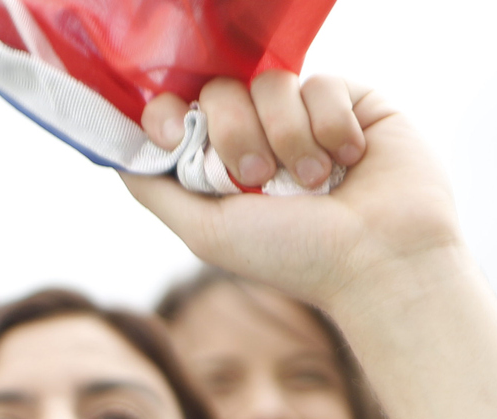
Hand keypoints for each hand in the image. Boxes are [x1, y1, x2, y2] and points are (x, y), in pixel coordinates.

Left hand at [126, 76, 462, 310]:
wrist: (379, 258)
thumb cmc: (293, 256)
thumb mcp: (205, 230)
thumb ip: (157, 190)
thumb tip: (117, 152)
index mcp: (219, 165)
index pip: (180, 111)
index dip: (167, 111)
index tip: (174, 129)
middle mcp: (258, 136)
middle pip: (220, 91)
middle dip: (236, 135)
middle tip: (261, 177)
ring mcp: (303, 116)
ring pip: (271, 82)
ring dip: (288, 137)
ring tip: (314, 180)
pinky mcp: (351, 101)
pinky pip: (322, 82)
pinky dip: (330, 126)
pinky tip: (349, 160)